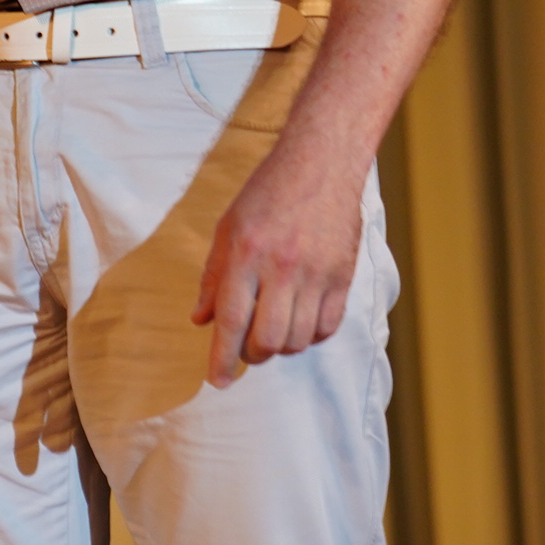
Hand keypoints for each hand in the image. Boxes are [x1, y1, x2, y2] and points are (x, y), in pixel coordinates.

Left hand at [190, 138, 365, 385]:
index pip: (232, 319)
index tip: (215, 381)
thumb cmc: (268, 192)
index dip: (222, 357)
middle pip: (267, 339)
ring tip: (273, 332)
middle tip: (247, 349)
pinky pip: (327, 327)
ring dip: (282, 346)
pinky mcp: (343, 276)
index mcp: (247, 252)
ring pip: (298, 339)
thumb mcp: (228, 226)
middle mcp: (282, 266)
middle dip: (253, 355)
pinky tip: (301, 322)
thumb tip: (201, 319)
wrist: (321, 163)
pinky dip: (311, 335)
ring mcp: (317, 273)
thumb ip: (214, 275)